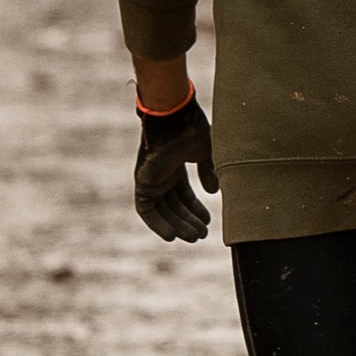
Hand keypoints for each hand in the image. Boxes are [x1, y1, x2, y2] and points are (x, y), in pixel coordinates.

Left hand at [135, 97, 218, 242]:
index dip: (195, 209)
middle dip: (188, 221)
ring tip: (194, 238)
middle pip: (173, 204)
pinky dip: (157, 224)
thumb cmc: (191, 129)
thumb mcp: (207, 153)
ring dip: (177, 225)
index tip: (208, 222)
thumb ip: (209, 172)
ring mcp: (151, 178)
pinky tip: (172, 235)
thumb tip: (213, 192)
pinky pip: (146, 210)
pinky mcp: (142, 182)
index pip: (183, 194)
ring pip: (162, 210)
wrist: (175, 117)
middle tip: (202, 235)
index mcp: (175, 165)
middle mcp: (161, 173)